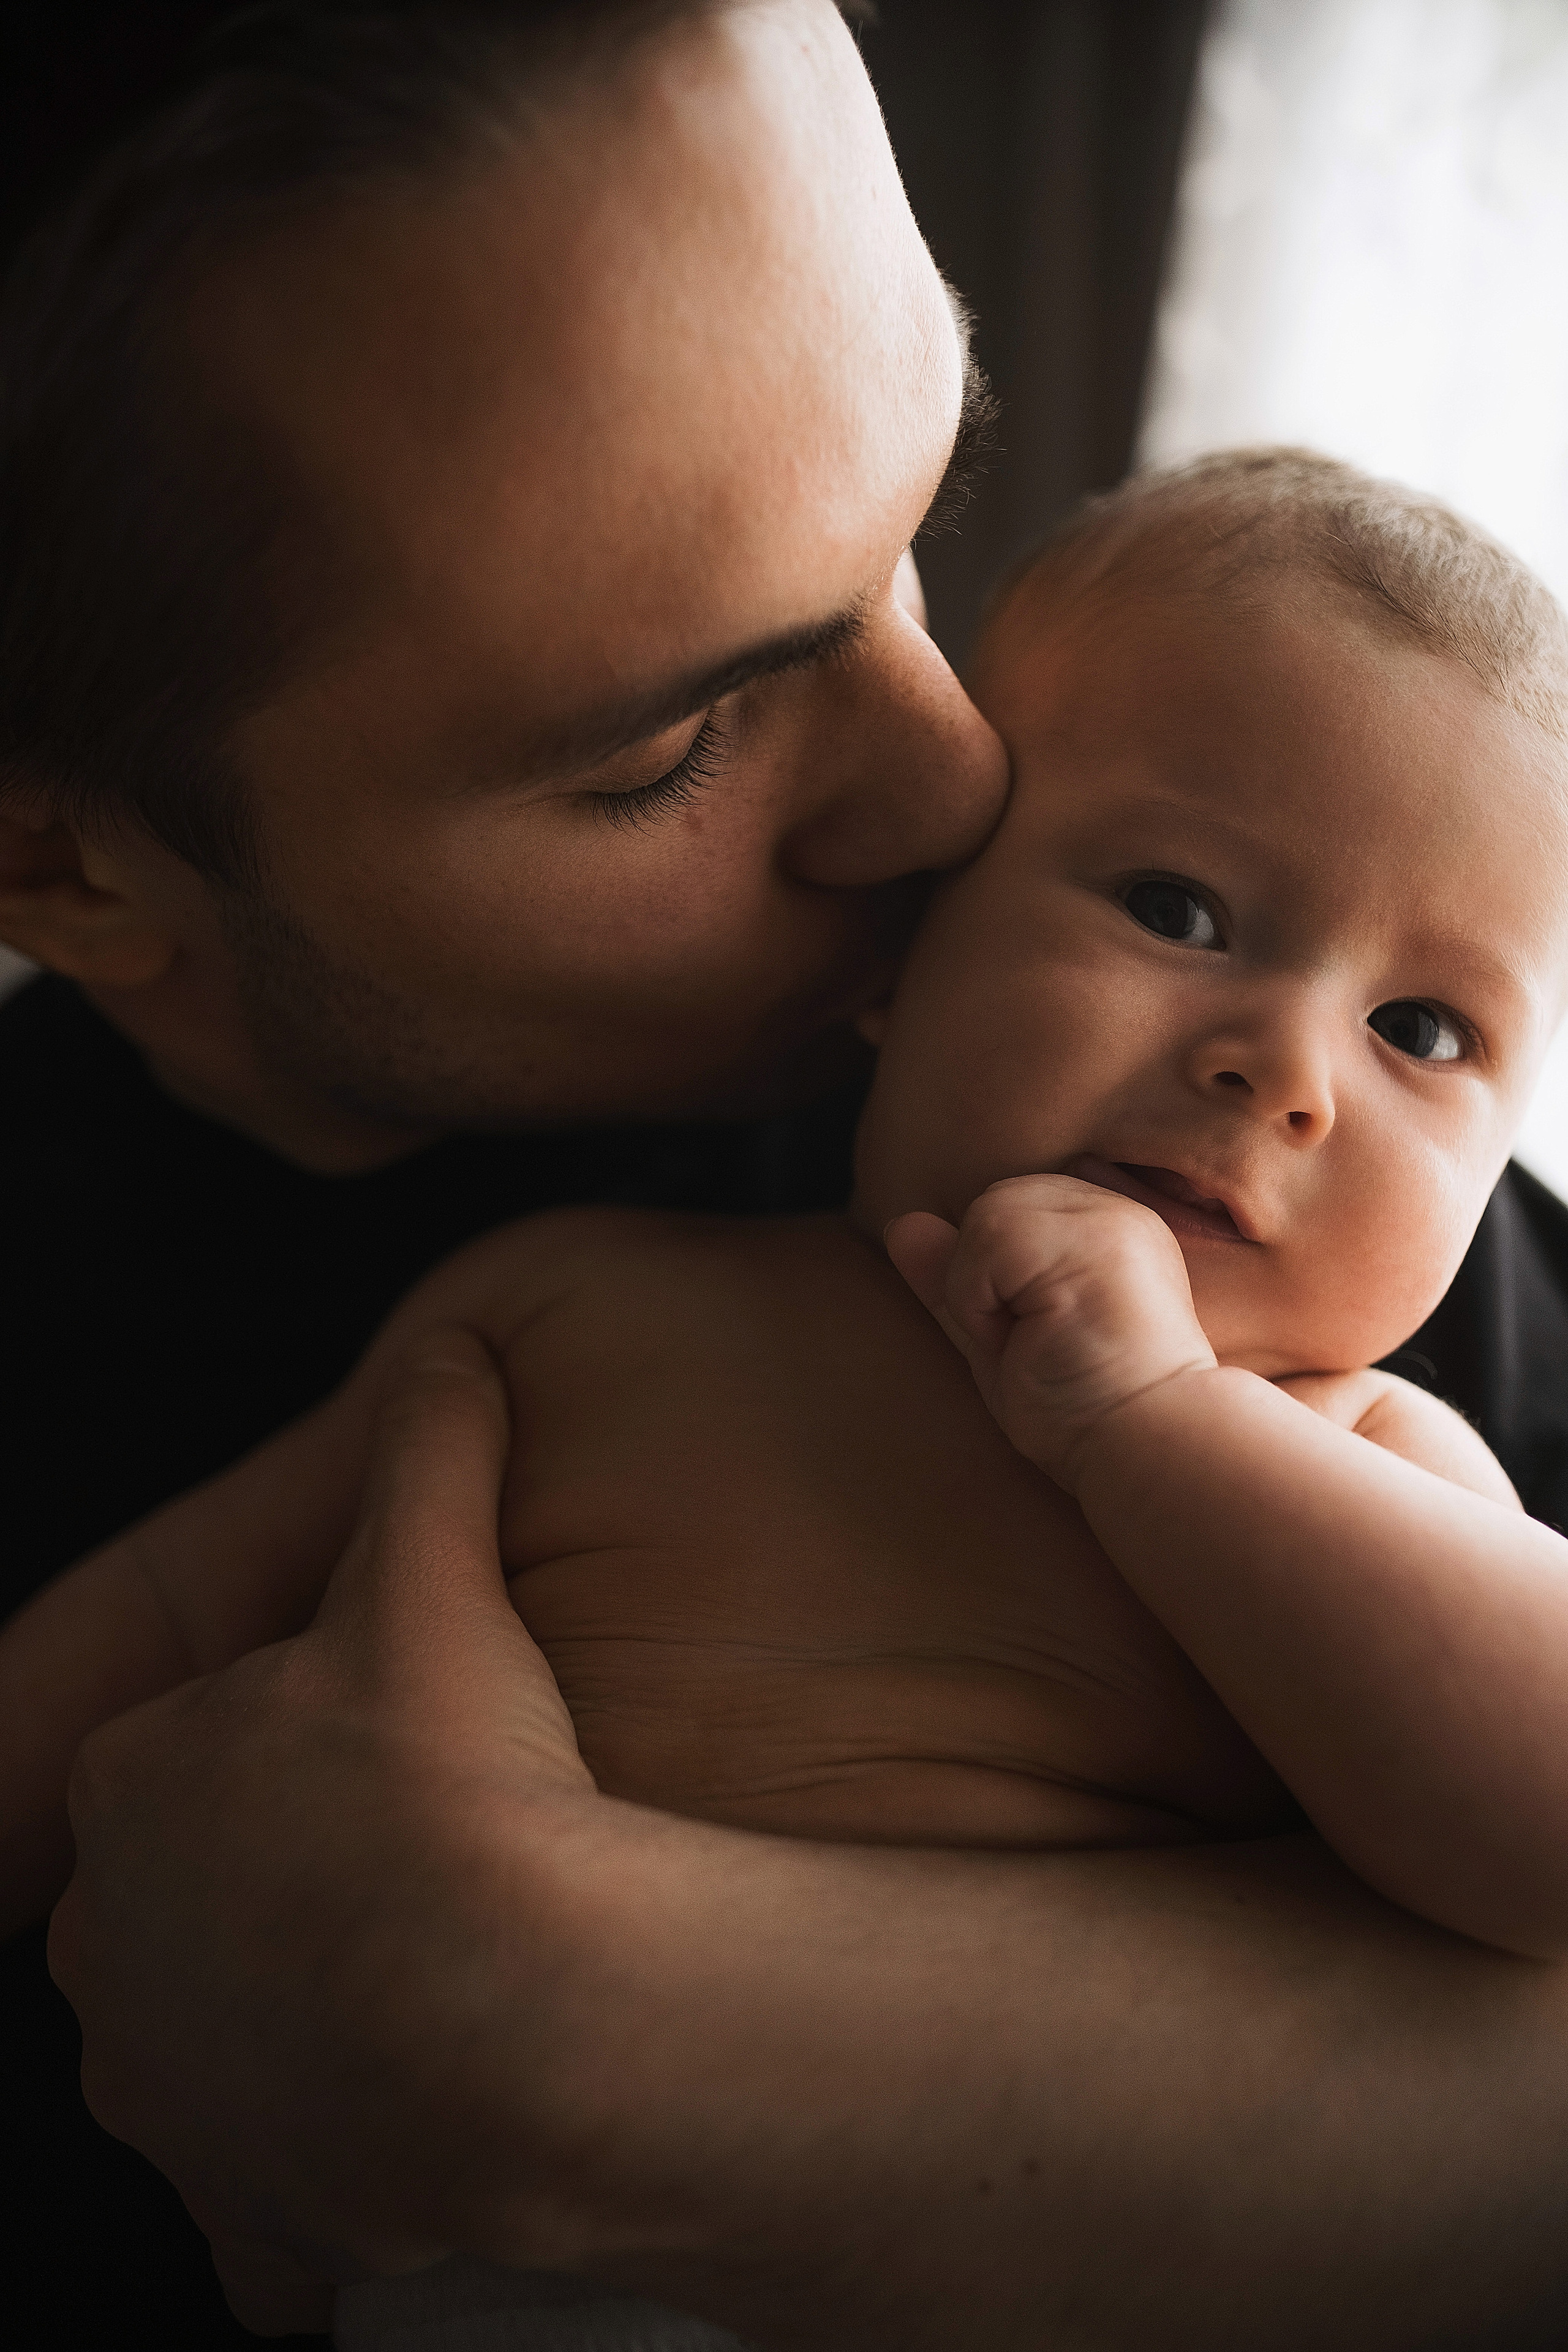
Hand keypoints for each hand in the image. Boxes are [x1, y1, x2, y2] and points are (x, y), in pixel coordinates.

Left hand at [47, 1327, 593, 2335]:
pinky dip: (324, 2170)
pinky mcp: (244, 2206)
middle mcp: (116, 1949)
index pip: (194, 1753)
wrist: (514, 2007)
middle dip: (286, 1883)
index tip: (391, 1757)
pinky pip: (270, 2197)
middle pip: (199, 1897)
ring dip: (300, 2021)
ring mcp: (171, 2091)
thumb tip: (447, 1351)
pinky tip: (415, 2126)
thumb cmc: (448, 1786)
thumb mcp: (435, 1579)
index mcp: (136, 1788)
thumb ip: (429, 1453)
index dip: (303, 1746)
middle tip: (419, 1868)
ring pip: (221, 2041)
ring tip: (431, 1987)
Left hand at [886, 1175, 1216, 1489]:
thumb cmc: (1080, 1408)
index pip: (1006, 1213)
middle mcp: (1112, 1209)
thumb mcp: (998, 1338)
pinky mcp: (1091, 1234)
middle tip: (1042, 1344)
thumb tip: (901, 1222)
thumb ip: (954, 1279)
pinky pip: (987, 1238)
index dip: (998, 1280)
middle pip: (992, 1205)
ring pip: (987, 1216)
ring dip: (985, 1293)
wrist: (1148, 1446)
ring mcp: (1107, 1215)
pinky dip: (984, 1300)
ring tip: (1042, 1342)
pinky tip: (1037, 1337)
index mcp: (1103, 1229)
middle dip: (988, 1281)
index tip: (1048, 1338)